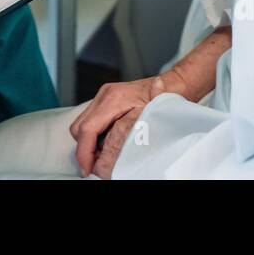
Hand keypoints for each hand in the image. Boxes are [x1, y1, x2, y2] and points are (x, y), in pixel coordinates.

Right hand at [70, 70, 191, 177]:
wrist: (174, 85)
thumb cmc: (166, 99)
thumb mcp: (147, 119)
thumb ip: (124, 133)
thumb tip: (106, 152)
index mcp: (113, 98)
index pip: (87, 129)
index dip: (84, 153)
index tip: (88, 169)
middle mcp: (105, 95)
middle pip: (79, 128)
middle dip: (84, 149)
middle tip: (96, 167)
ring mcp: (104, 97)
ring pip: (82, 125)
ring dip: (89, 143)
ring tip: (103, 157)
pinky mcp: (107, 102)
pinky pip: (91, 122)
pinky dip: (95, 137)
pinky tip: (108, 145)